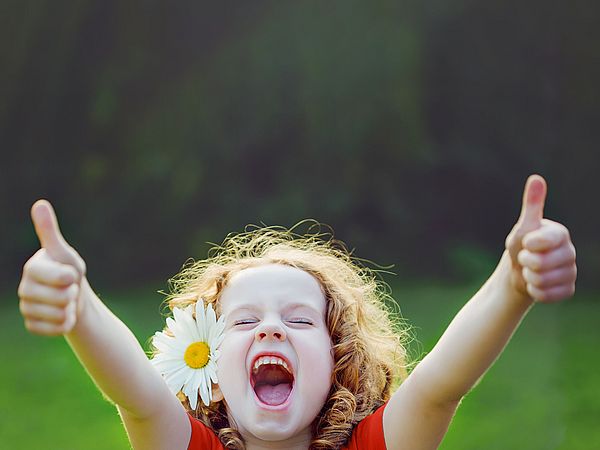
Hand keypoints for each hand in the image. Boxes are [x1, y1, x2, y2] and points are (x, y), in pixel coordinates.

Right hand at [18, 200, 86, 334]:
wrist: (72, 298)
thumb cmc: (69, 271)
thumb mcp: (64, 252)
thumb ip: (50, 232)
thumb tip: (39, 204)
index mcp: (32, 268)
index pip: (58, 277)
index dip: (70, 277)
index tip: (71, 274)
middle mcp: (24, 288)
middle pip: (60, 298)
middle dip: (72, 294)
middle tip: (69, 288)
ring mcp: (26, 308)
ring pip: (58, 314)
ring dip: (69, 309)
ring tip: (66, 301)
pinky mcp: (32, 325)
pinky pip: (55, 329)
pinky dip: (65, 324)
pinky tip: (62, 315)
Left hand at [505, 175, 576, 302]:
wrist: (519, 271)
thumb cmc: (521, 246)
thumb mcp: (523, 226)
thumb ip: (532, 204)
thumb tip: (536, 178)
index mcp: (561, 234)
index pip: (542, 241)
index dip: (528, 245)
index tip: (526, 243)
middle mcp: (570, 252)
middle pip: (540, 264)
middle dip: (525, 262)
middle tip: (526, 259)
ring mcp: (571, 272)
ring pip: (542, 280)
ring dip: (529, 277)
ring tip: (530, 271)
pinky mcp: (568, 289)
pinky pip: (546, 295)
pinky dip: (534, 291)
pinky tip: (536, 284)